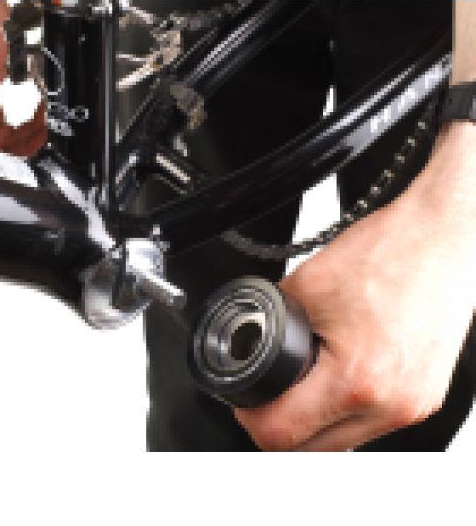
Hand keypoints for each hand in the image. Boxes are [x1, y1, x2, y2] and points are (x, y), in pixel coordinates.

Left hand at [234, 132, 475, 449]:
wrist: (443, 236)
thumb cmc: (388, 252)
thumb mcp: (305, 285)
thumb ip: (268, 321)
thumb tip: (246, 339)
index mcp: (358, 380)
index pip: (282, 433)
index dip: (250, 416)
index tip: (243, 399)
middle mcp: (392, 405)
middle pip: (311, 451)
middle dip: (277, 426)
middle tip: (263, 396)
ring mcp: (414, 406)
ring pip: (343, 442)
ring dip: (312, 425)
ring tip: (296, 389)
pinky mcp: (425, 397)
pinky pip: (371, 423)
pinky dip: (343, 412)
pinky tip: (331, 383)